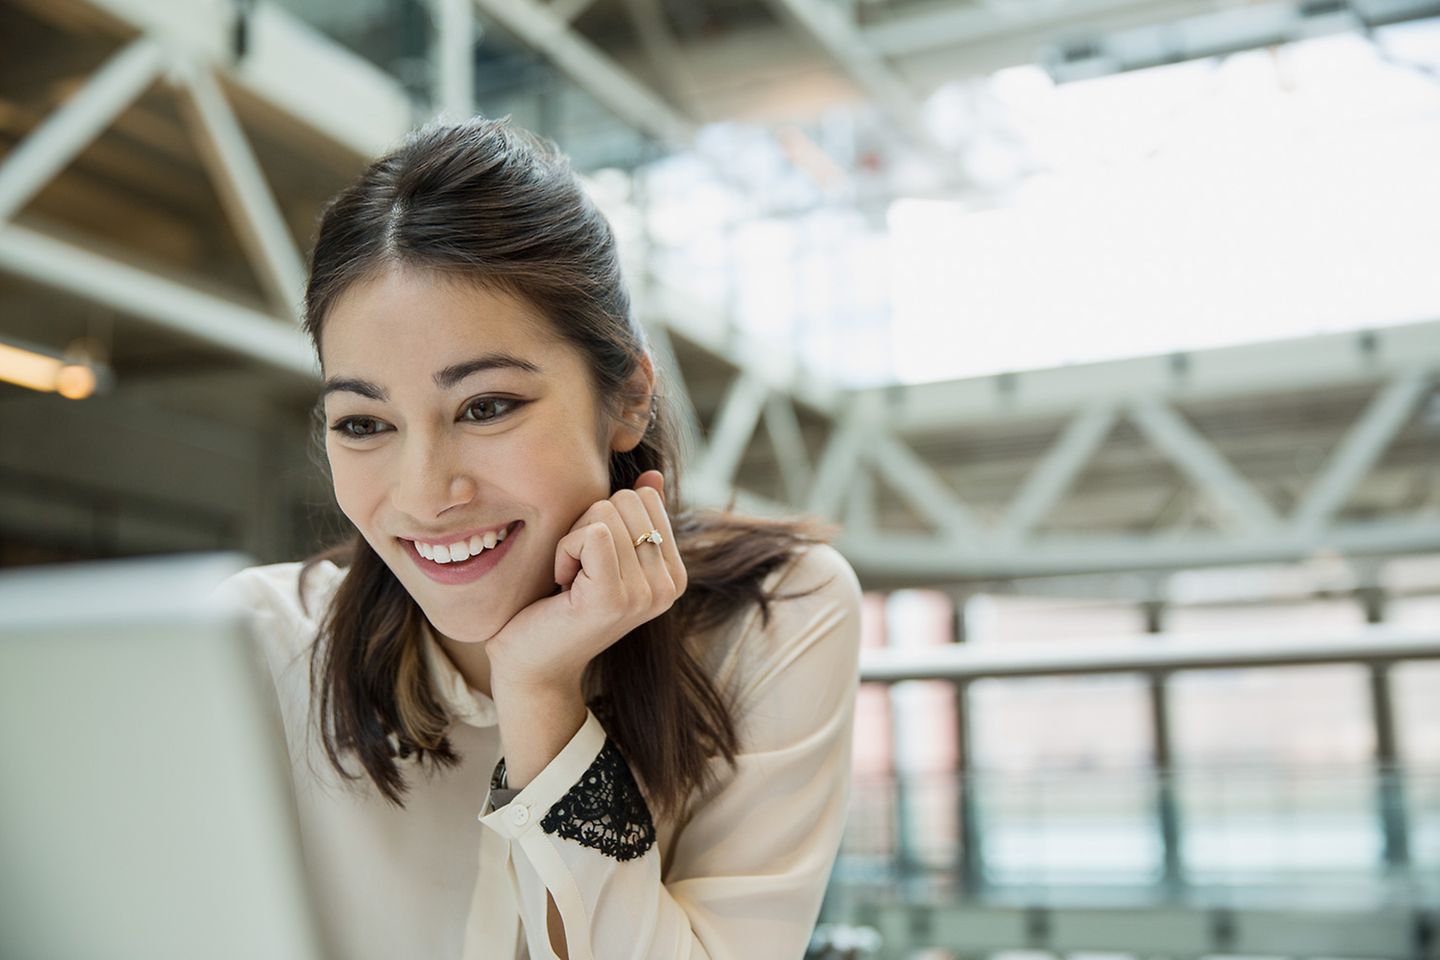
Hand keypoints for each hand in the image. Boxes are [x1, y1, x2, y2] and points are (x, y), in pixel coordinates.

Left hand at [485, 470, 686, 692]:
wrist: (532, 665)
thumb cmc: (561, 606)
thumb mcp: (605, 556)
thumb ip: (634, 519)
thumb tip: (653, 477)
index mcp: (674, 574)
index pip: (645, 498)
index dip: (606, 517)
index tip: (593, 561)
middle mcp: (669, 586)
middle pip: (627, 500)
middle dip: (589, 524)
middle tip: (578, 570)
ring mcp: (645, 594)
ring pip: (605, 513)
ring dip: (572, 540)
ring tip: (570, 580)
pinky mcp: (613, 598)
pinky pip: (591, 533)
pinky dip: (565, 550)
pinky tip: (562, 583)